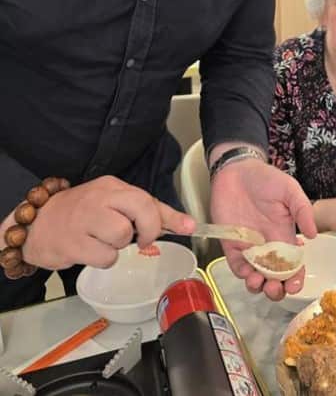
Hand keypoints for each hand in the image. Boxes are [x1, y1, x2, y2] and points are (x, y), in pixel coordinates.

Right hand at [21, 176, 194, 269]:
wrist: (36, 223)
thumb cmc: (82, 214)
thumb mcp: (114, 204)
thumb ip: (148, 212)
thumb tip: (186, 224)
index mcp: (112, 186)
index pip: (146, 198)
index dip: (169, 216)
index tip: (189, 226)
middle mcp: (99, 198)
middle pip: (139, 211)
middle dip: (148, 230)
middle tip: (143, 240)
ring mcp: (84, 219)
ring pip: (122, 237)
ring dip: (119, 246)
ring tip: (105, 241)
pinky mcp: (72, 243)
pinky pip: (104, 257)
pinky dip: (103, 259)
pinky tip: (91, 250)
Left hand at [209, 159, 315, 301]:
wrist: (236, 170)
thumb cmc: (265, 178)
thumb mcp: (289, 190)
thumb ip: (302, 210)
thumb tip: (313, 235)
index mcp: (284, 236)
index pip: (293, 266)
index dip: (295, 279)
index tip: (294, 286)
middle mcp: (268, 246)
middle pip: (274, 277)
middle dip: (276, 289)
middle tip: (274, 288)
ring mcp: (249, 247)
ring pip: (255, 276)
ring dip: (258, 285)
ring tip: (258, 281)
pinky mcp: (230, 244)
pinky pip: (236, 265)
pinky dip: (241, 273)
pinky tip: (245, 272)